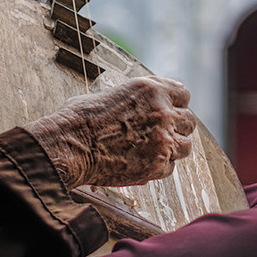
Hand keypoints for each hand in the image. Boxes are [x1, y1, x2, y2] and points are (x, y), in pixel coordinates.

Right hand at [24, 75, 194, 188]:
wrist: (68, 147)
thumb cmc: (79, 120)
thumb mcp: (110, 95)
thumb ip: (135, 101)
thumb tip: (139, 107)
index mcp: (150, 89)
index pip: (183, 94)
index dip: (175, 104)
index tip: (169, 111)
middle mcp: (162, 113)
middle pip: (188, 121)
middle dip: (176, 127)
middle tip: (160, 134)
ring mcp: (162, 140)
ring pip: (185, 146)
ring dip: (172, 148)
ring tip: (152, 150)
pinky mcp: (157, 165)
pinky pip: (170, 167)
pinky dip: (159, 166)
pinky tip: (140, 162)